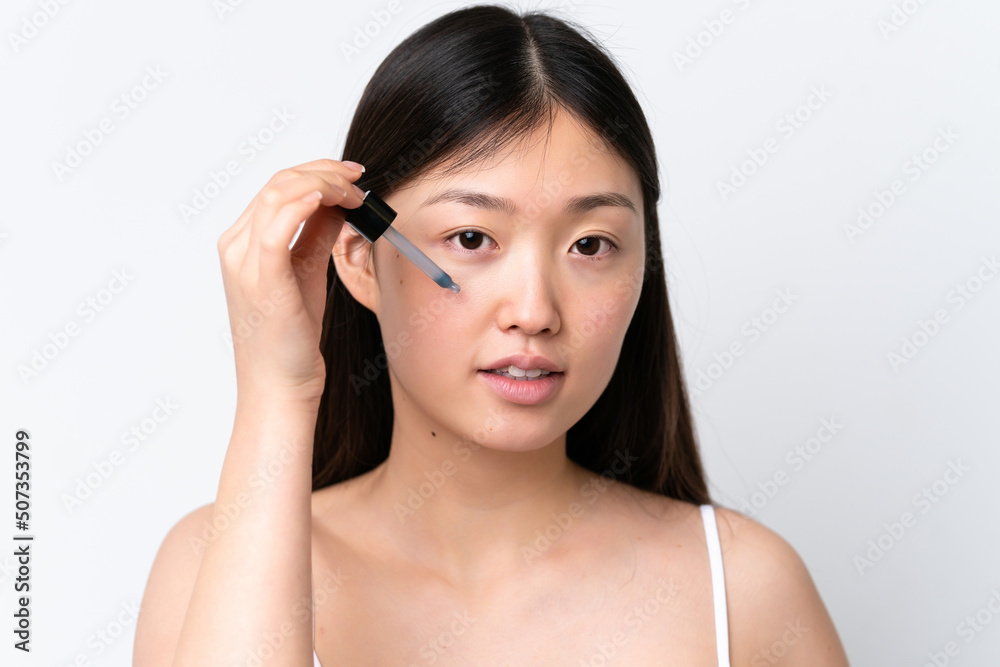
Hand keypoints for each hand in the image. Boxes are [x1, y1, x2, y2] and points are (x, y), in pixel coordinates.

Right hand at [216, 158, 366, 403]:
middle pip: (277, 183)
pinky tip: (332, 199)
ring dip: (323, 183)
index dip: (316, 172)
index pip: (276, 187)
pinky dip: (305, 203)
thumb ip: (315, 235)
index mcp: (242, 244)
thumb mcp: (306, 273)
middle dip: (323, 172)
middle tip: (358, 178)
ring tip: (355, 191)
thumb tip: (339, 204)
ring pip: (278, 195)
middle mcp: (236, 247)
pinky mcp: (262, 279)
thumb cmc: (291, 337)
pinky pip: (278, 226)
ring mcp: (244, 262)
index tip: (351, 176)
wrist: (278, 385)